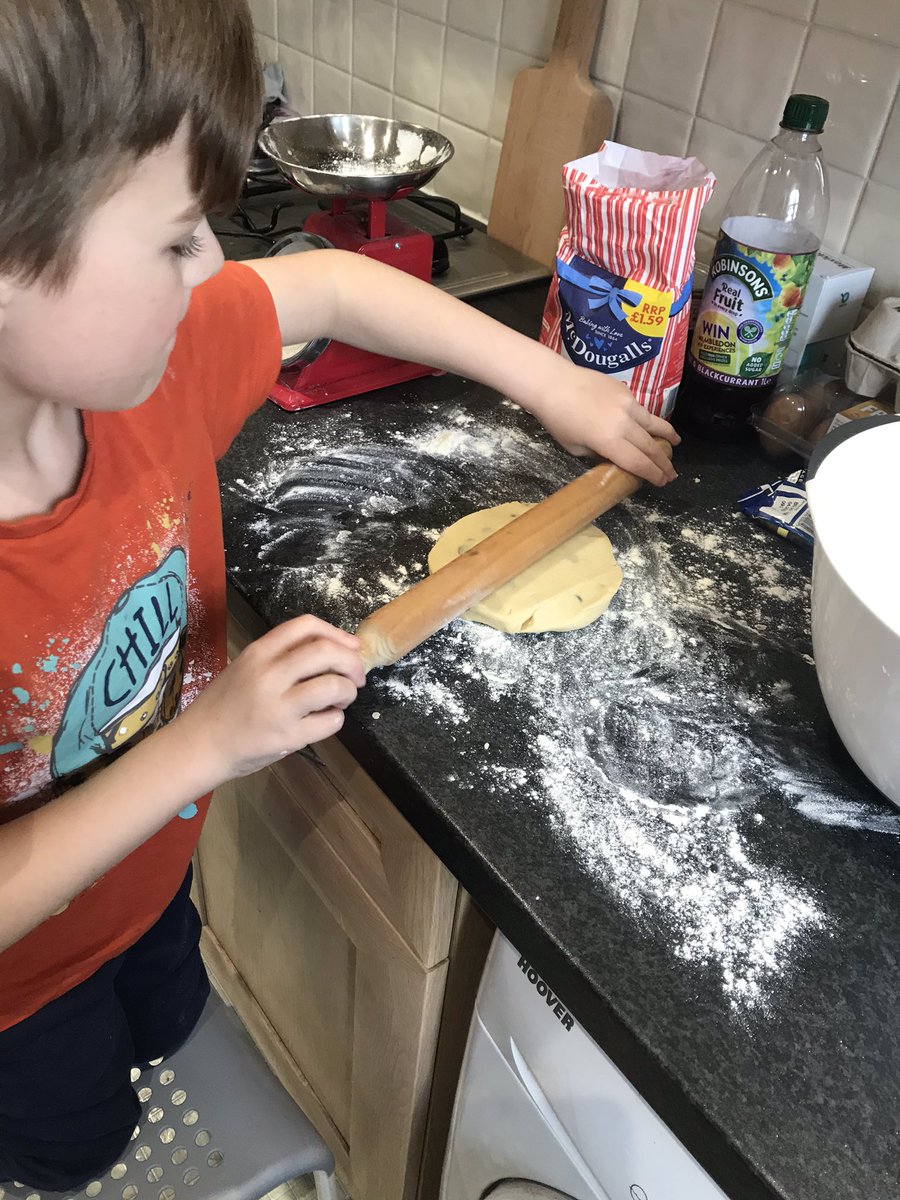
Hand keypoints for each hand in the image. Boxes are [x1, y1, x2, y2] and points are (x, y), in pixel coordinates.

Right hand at [174, 616, 365, 785]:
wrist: (199, 745)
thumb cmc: (223, 706)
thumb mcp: (244, 667)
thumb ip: (280, 656)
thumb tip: (332, 649)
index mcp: (258, 653)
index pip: (305, 626)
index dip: (337, 633)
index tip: (350, 647)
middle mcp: (268, 675)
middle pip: (326, 652)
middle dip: (352, 663)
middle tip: (356, 676)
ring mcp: (278, 707)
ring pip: (333, 686)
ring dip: (348, 691)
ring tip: (342, 699)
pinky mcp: (287, 737)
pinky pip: (330, 722)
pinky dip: (337, 719)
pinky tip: (326, 720)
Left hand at [522, 358, 679, 485]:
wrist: (552, 383)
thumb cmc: (557, 420)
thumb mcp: (576, 448)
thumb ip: (599, 454)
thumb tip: (615, 457)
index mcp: (610, 441)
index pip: (639, 463)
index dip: (653, 475)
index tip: (662, 481)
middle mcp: (624, 423)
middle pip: (650, 447)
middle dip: (663, 462)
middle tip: (671, 473)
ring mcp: (627, 404)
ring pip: (654, 424)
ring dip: (667, 436)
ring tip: (676, 444)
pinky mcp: (625, 391)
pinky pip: (642, 410)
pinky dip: (651, 420)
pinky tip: (653, 425)